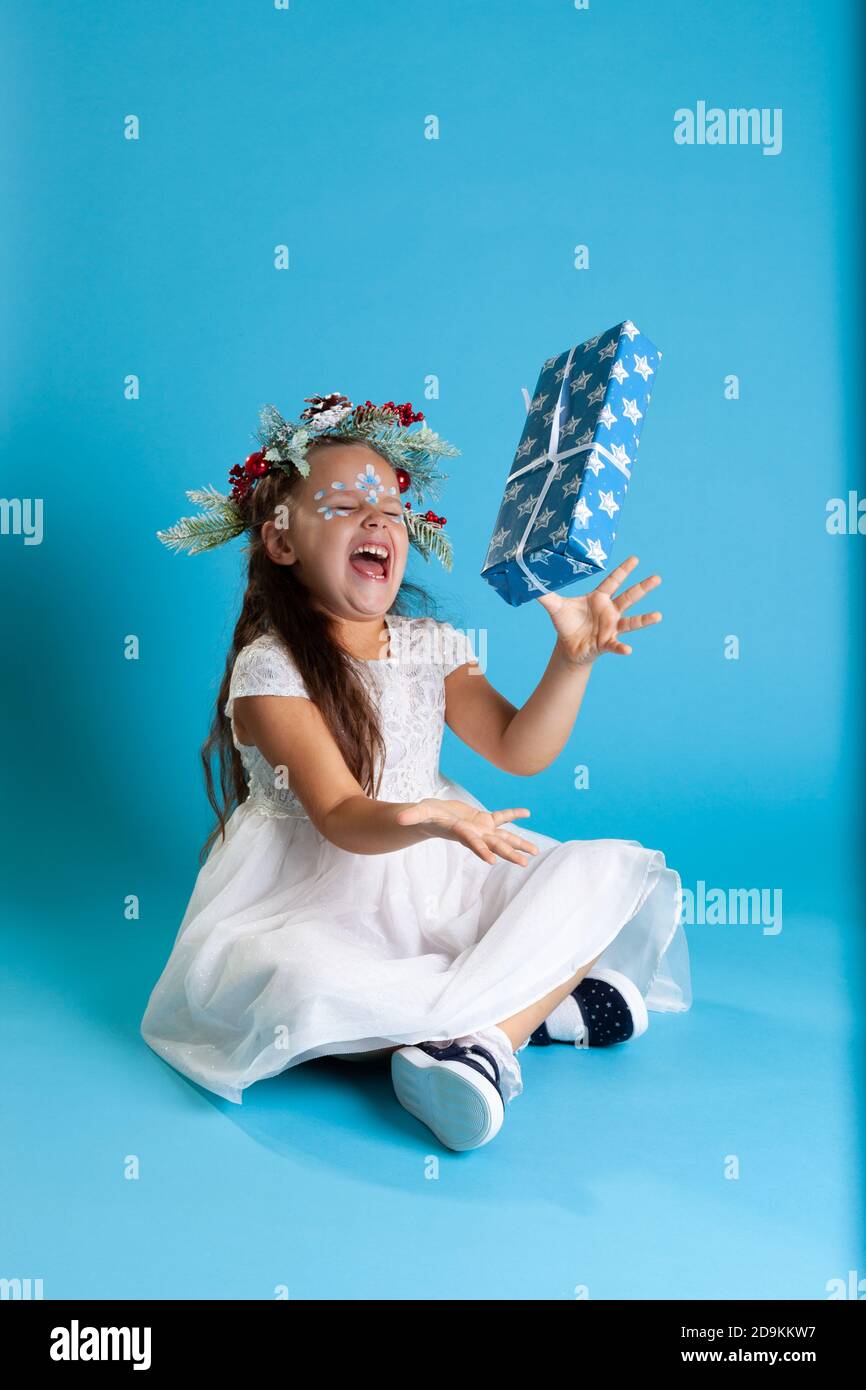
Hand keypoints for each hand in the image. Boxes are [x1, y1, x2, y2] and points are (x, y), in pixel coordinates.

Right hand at [394, 798, 539, 866]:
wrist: (432, 817)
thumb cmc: (425, 816)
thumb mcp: (419, 812)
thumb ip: (412, 815)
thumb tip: (398, 818)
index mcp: (460, 833)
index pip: (472, 843)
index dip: (481, 850)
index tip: (492, 861)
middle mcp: (474, 834)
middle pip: (494, 844)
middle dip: (509, 853)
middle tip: (525, 864)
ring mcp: (481, 828)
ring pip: (503, 836)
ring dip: (519, 842)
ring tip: (536, 851)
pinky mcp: (484, 819)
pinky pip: (502, 817)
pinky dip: (513, 814)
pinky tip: (527, 813)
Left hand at [535, 554, 661, 665]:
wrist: (568, 647)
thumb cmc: (566, 623)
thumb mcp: (555, 607)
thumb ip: (545, 594)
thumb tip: (528, 579)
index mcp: (599, 598)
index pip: (613, 581)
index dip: (624, 570)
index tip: (635, 558)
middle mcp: (610, 611)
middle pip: (629, 597)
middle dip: (643, 587)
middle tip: (658, 578)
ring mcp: (611, 627)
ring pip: (631, 621)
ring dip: (645, 619)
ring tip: (658, 616)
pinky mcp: (607, 642)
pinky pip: (616, 645)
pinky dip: (622, 647)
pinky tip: (628, 650)